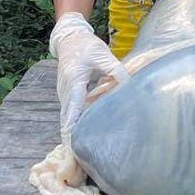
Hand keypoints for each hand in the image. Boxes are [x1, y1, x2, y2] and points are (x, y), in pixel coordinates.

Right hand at [50, 12, 129, 139]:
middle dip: (70, 136)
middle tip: (75, 155)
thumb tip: (130, 85)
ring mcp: (64, 93)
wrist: (69, 38)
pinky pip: (69, 112)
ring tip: (77, 151)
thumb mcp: (103, 55)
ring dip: (71, 131)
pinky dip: (72, 123)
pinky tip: (79, 135)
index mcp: (74, 80)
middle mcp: (66, 90)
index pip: (73, 107)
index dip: (73, 124)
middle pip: (66, 118)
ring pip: (67, 116)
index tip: (73, 140)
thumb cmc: (86, 45)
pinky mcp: (67, 94)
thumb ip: (115, 70)